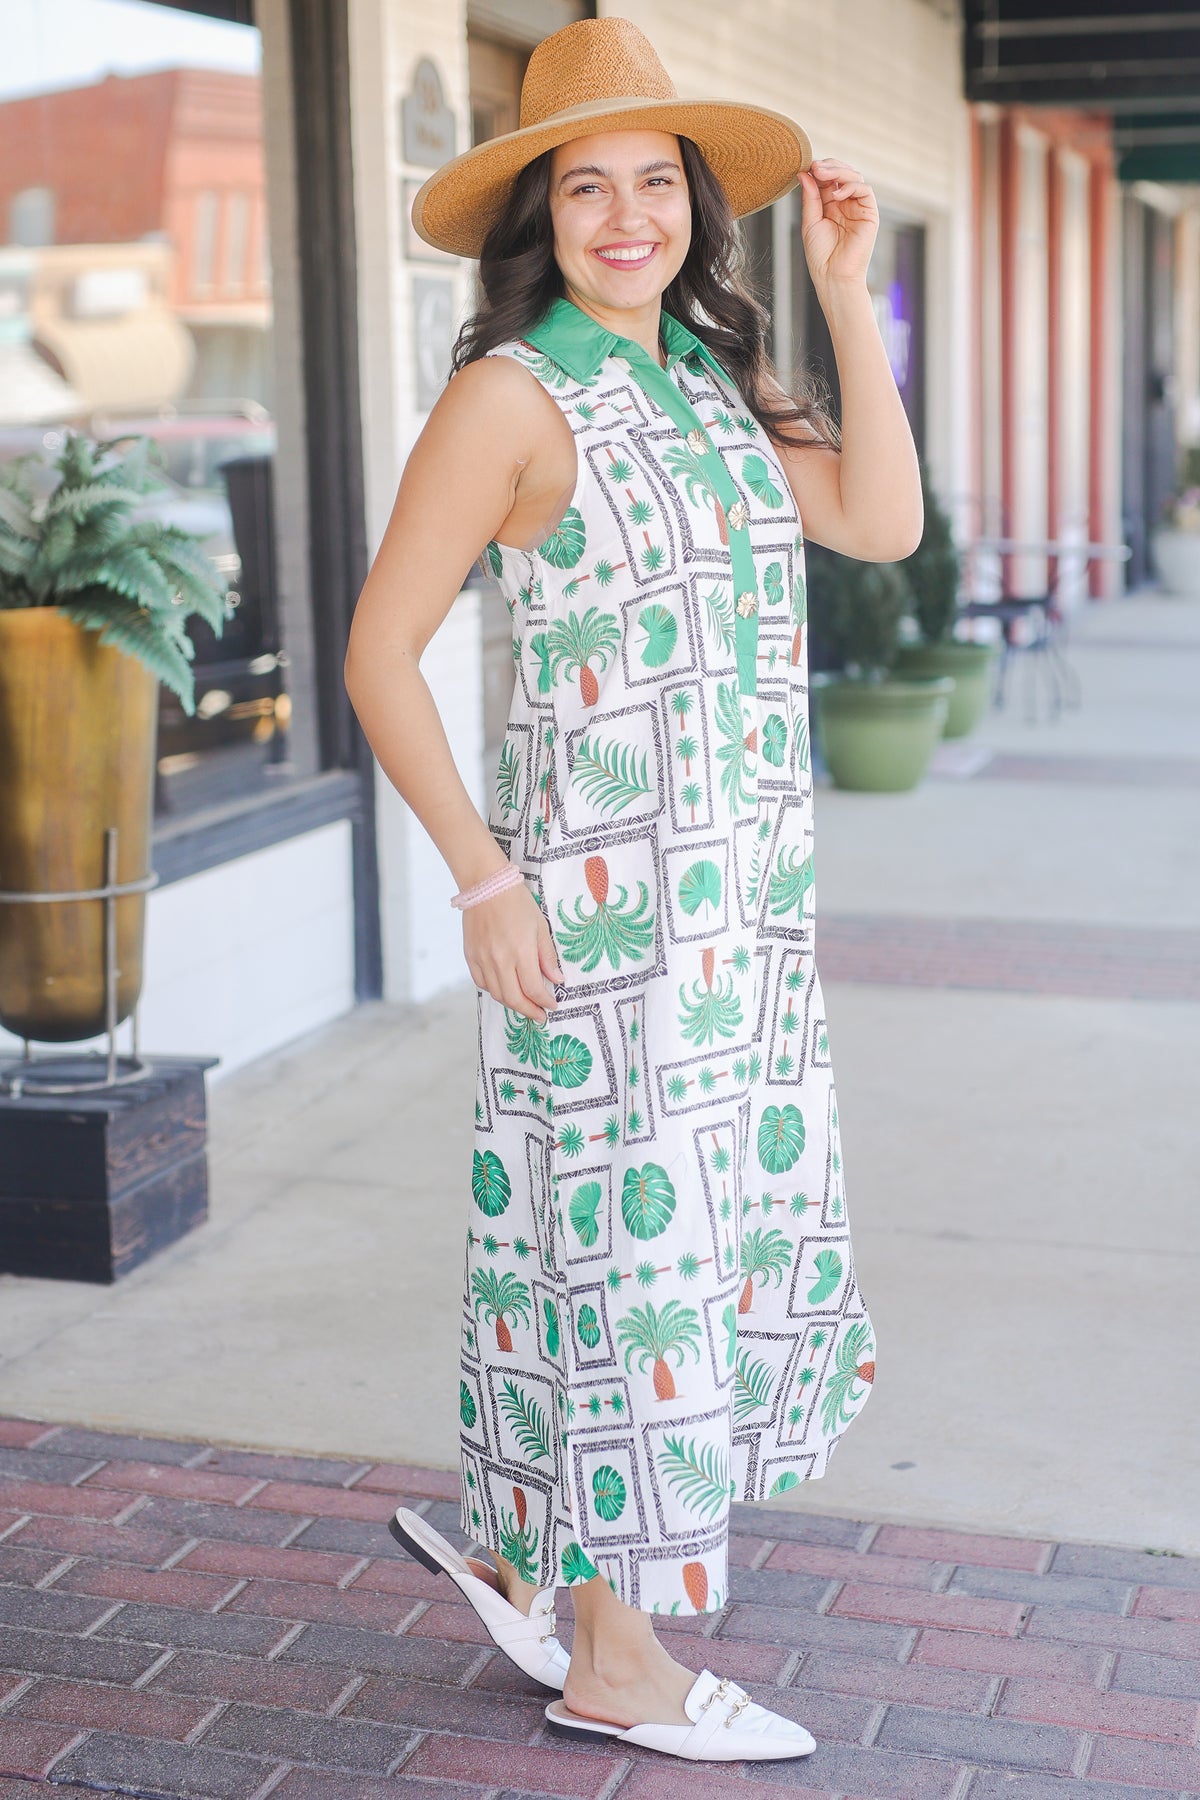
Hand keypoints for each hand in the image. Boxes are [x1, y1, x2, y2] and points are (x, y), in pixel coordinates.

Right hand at [463, 881, 564, 1023]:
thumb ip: (547, 956)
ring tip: (524, 1004)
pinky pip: (482, 982)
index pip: (534, 989)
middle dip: (529, 1011)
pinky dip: (494, 990)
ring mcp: (482, 959)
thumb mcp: (540, 926)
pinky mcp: (470, 956)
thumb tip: (556, 979)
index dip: (545, 1002)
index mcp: (521, 952)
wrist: (486, 885)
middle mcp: (500, 960)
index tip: (552, 1004)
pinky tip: (505, 988)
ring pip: (497, 994)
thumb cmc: (516, 902)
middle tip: (540, 1015)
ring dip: (512, 1003)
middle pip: (514, 998)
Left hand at [797, 156, 878, 291]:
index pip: (828, 178)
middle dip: (829, 166)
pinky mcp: (870, 214)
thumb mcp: (810, 222)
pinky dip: (850, 187)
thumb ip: (810, 197)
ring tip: (822, 174)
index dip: (819, 170)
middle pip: (842, 173)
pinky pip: (865, 190)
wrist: (833, 276)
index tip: (807, 167)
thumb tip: (804, 173)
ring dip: (838, 171)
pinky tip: (836, 195)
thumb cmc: (820, 255)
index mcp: (831, 205)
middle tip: (815, 166)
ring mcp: (859, 207)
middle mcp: (846, 203)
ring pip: (854, 177)